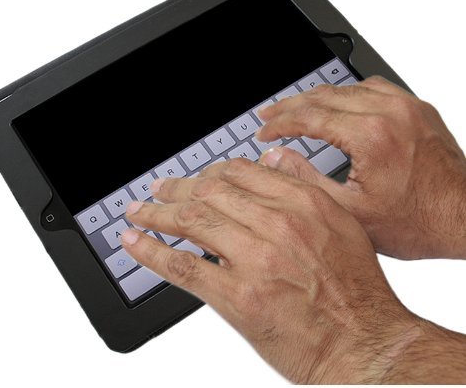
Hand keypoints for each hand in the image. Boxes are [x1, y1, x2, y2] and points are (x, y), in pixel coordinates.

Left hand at [121, 159, 418, 382]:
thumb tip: (273, 157)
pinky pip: (183, 266)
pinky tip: (134, 243)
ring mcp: (255, 259)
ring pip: (191, 221)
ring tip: (137, 212)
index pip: (239, 171)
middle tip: (158, 190)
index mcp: (302, 202)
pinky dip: (151, 250)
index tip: (194, 178)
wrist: (365, 343)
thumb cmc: (356, 289)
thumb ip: (306, 183)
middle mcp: (278, 224)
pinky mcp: (238, 297)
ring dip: (156, 214)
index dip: (207, 172)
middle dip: (176, 188)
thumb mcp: (342, 222)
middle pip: (209, 192)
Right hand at [257, 76, 465, 259]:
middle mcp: (390, 112)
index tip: (264, 131)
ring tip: (294, 107)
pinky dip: (348, 93)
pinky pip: (374, 87)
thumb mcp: (350, 211)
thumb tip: (277, 157)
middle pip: (324, 96)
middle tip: (268, 115)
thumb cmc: (418, 221)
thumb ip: (307, 179)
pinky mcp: (417, 109)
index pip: (309, 116)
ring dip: (316, 97)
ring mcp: (407, 107)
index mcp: (371, 135)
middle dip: (290, 106)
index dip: (280, 123)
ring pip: (348, 88)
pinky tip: (337, 102)